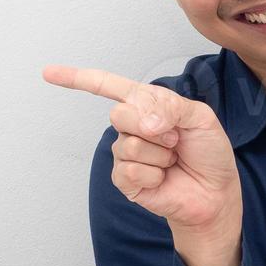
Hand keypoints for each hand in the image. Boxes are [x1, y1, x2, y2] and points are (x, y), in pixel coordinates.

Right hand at [43, 64, 242, 265]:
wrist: (216, 192)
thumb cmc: (208, 152)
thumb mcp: (200, 117)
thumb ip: (170, 107)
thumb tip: (143, 121)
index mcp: (146, 104)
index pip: (107, 86)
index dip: (77, 78)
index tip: (49, 73)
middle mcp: (131, 126)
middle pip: (119, 114)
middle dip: (152, 126)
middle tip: (174, 139)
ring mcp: (125, 153)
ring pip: (129, 144)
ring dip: (159, 153)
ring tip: (172, 159)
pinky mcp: (125, 180)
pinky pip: (130, 170)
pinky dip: (155, 173)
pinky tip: (164, 177)